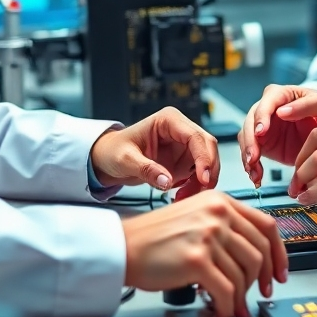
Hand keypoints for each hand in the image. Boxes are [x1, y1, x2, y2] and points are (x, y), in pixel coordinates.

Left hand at [91, 107, 218, 199]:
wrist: (108, 159)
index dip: (203, 157)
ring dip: (202, 182)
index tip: (203, 177)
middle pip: (207, 147)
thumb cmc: (114, 151)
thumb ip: (147, 169)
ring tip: (182, 197)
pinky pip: (198, 173)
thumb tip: (167, 181)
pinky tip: (182, 195)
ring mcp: (184, 145)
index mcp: (169, 120)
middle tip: (200, 191)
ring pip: (207, 162)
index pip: (195, 136)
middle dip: (207, 170)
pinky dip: (196, 186)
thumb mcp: (125, 160)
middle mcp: (180, 130)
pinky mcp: (184, 160)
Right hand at [122, 191, 288, 316]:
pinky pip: (227, 290)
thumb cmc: (155, 237)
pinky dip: (228, 306)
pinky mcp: (197, 259)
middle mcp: (217, 213)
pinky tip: (222, 311)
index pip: (266, 225)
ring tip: (234, 306)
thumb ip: (225, 227)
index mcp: (220, 201)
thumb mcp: (196, 217)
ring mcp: (208, 234)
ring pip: (245, 273)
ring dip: (242, 297)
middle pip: (260, 251)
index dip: (279, 253)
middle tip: (260, 294)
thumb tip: (255, 256)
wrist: (124, 246)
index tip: (280, 272)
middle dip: (263, 279)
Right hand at [239, 84, 316, 185]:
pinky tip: (256, 176)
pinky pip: (250, 151)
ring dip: (248, 154)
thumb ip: (310, 107)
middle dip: (250, 139)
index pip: (269, 99)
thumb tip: (285, 112)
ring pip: (247, 136)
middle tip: (253, 156)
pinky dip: (251, 165)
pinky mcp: (262, 142)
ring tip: (254, 170)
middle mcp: (270, 107)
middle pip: (252, 118)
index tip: (261, 131)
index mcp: (285, 94)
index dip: (262, 115)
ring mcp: (263, 125)